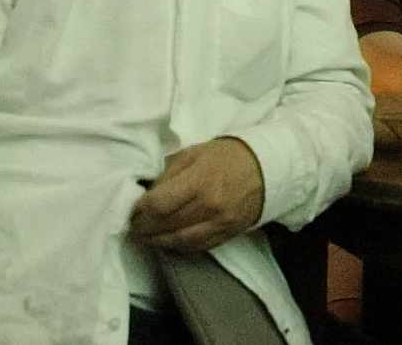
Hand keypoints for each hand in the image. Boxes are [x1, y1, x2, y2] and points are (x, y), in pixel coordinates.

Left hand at [130, 137, 265, 251]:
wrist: (268, 168)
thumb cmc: (228, 156)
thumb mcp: (194, 153)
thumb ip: (169, 174)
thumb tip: (148, 195)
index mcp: (200, 180)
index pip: (159, 204)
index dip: (139, 211)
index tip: (132, 210)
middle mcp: (210, 205)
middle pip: (165, 225)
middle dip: (143, 228)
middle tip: (133, 226)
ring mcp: (220, 223)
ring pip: (179, 241)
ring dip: (157, 241)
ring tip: (145, 237)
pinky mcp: (228, 234)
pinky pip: (197, 247)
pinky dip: (178, 247)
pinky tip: (168, 241)